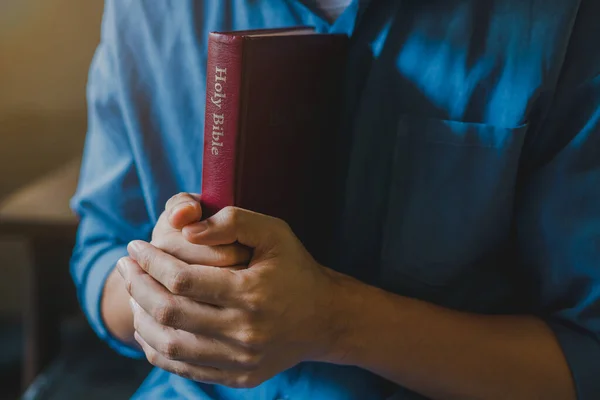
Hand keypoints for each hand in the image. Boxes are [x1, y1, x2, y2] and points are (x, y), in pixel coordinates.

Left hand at [119, 206, 343, 387]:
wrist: (325, 319)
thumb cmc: (296, 269)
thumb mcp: (274, 232)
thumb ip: (232, 221)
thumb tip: (186, 229)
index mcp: (252, 292)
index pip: (182, 279)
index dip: (150, 261)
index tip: (135, 246)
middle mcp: (245, 331)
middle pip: (170, 312)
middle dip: (137, 285)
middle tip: (125, 266)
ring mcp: (241, 360)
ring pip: (170, 344)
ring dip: (141, 317)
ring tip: (133, 293)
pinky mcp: (239, 377)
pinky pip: (184, 368)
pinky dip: (157, 348)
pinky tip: (148, 325)